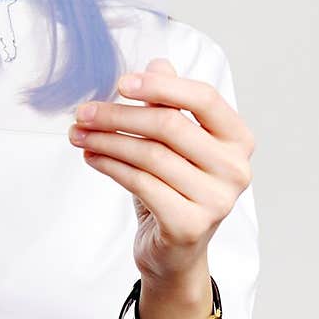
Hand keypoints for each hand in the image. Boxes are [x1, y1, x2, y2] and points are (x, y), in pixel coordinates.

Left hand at [68, 57, 254, 283]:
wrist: (174, 254)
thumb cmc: (174, 190)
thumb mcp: (174, 144)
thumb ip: (171, 104)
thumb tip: (157, 63)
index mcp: (238, 140)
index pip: (204, 98)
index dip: (161, 86)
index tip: (121, 82)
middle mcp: (235, 169)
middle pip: (170, 125)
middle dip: (119, 114)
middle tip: (83, 112)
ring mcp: (216, 199)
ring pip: (149, 154)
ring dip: (107, 140)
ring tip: (79, 134)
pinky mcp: (189, 224)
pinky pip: (140, 183)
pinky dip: (109, 166)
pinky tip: (91, 157)